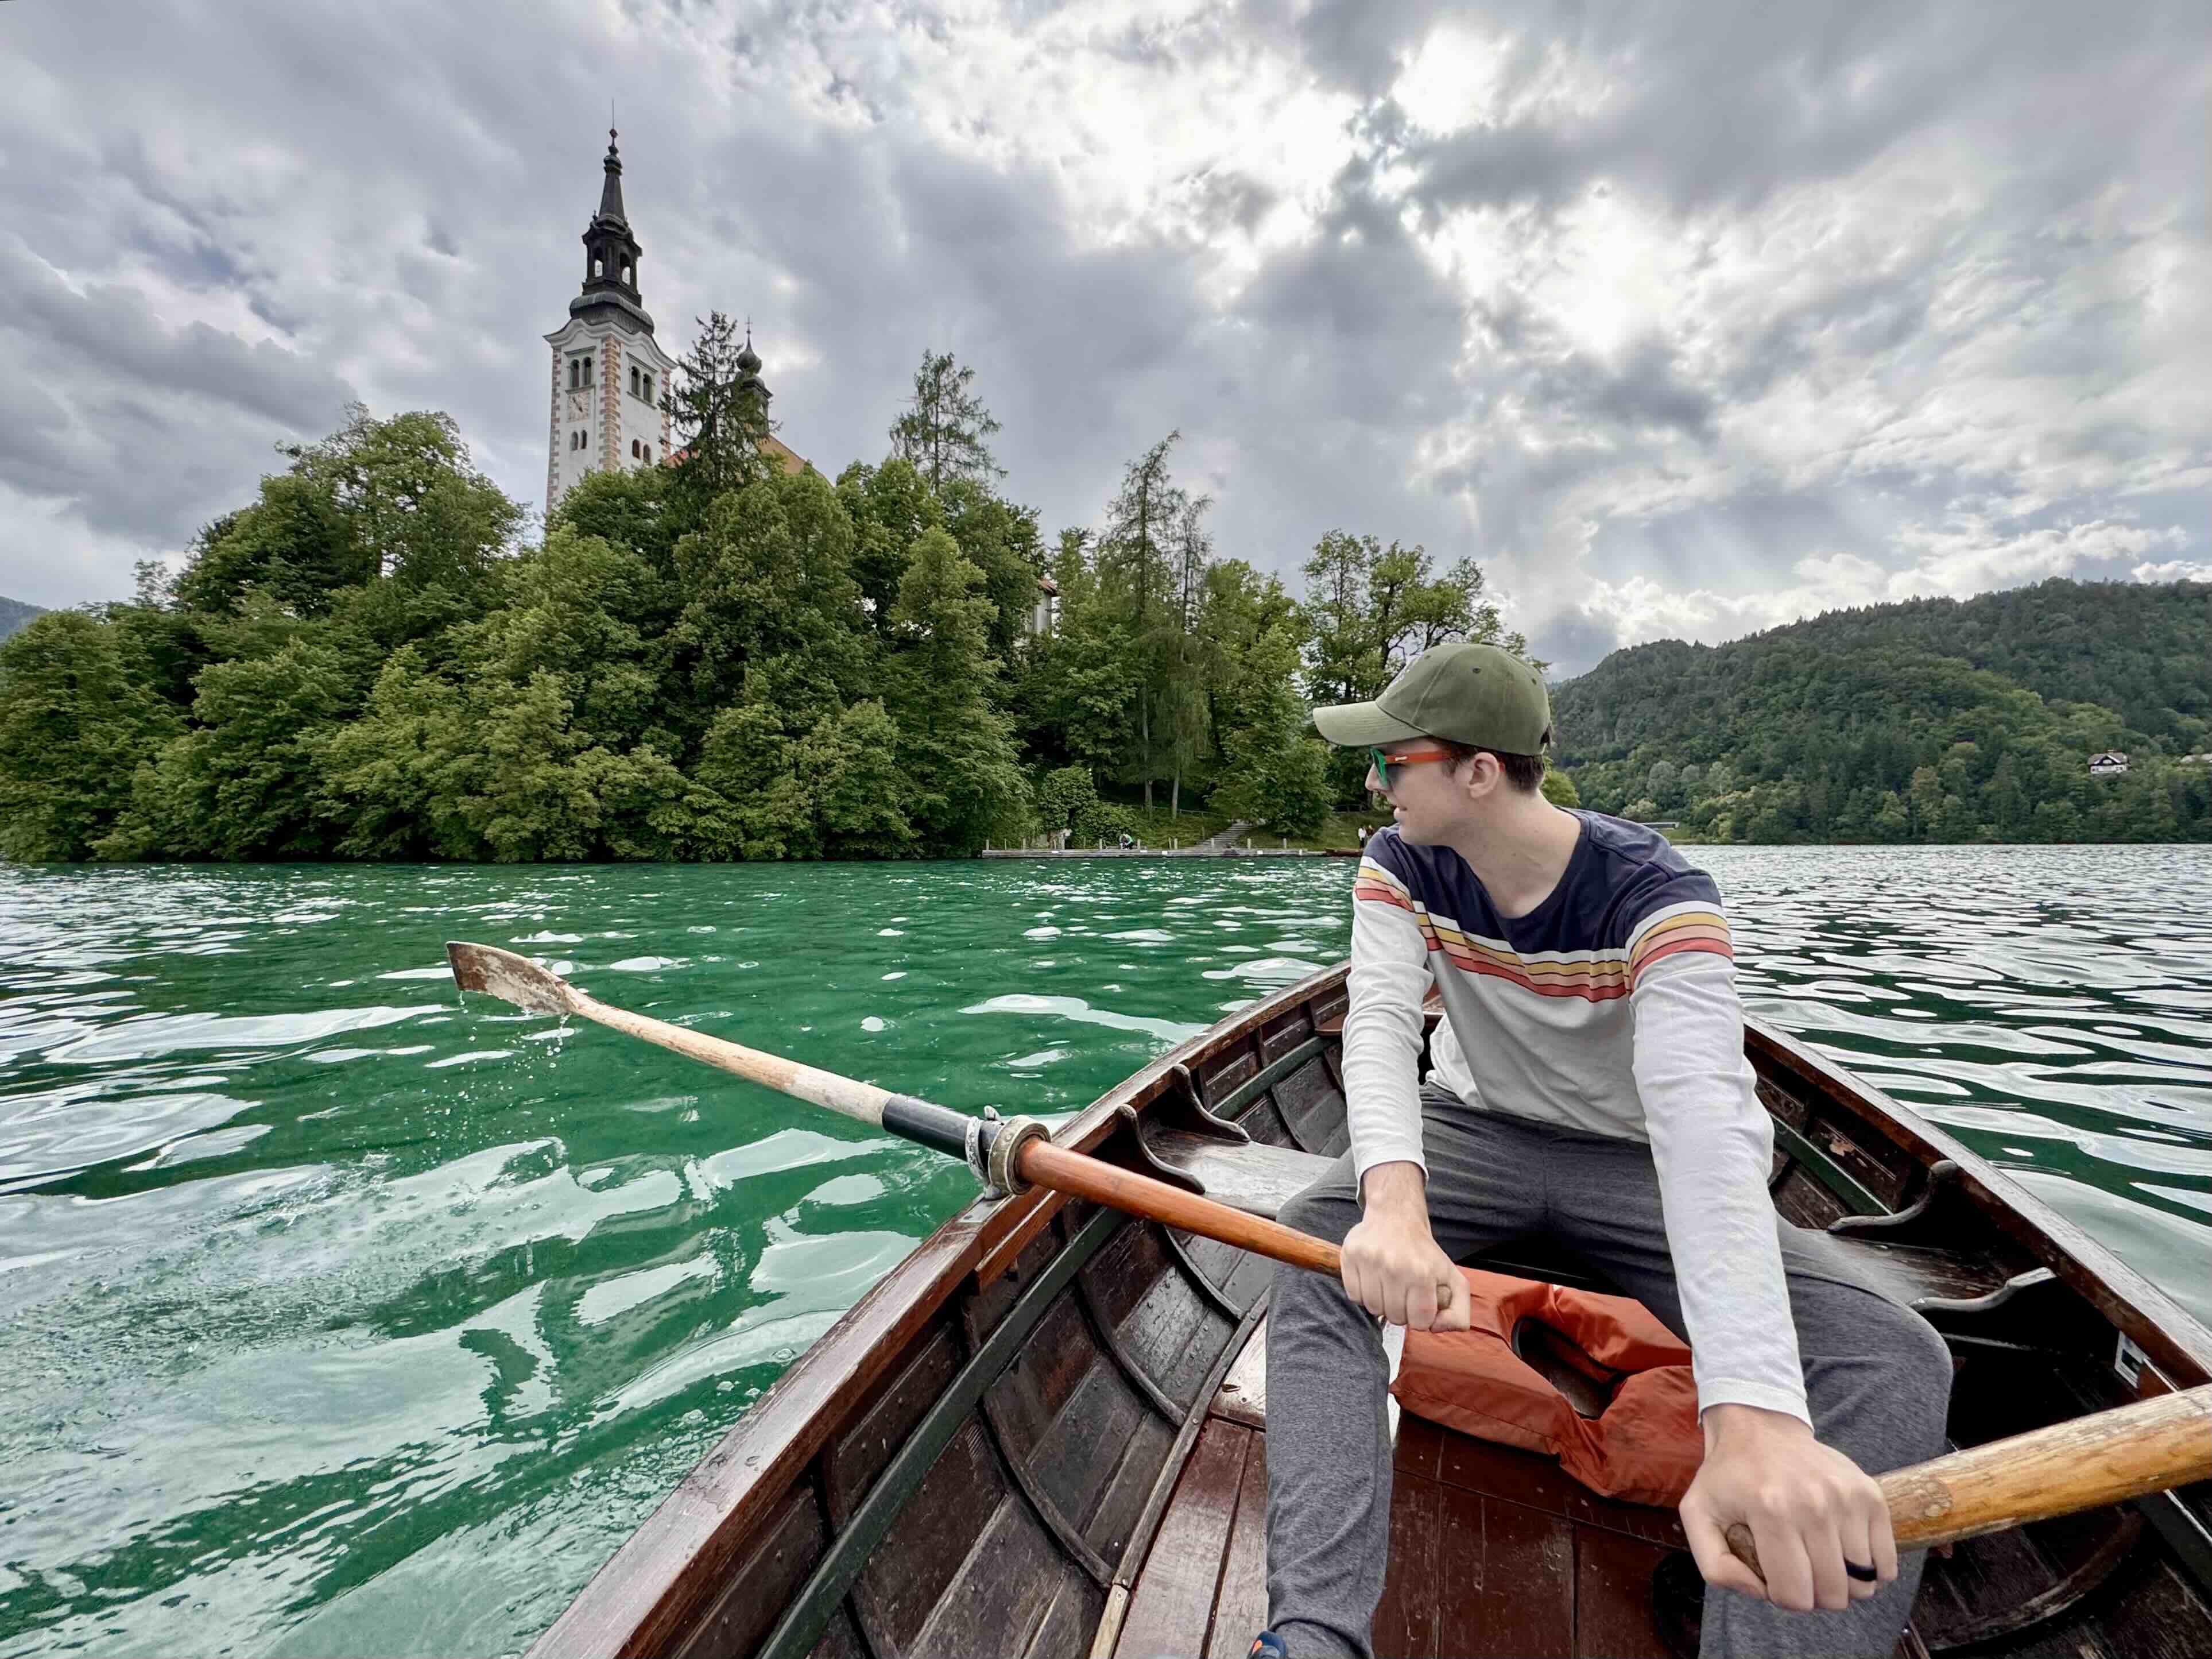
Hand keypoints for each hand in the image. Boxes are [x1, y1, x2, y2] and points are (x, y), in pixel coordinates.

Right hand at [1340, 1162, 1470, 1331]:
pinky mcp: (1350, 1255)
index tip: (1420, 1303)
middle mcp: (1395, 1266)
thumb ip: (1458, 1313)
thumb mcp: (1454, 1280)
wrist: (1396, 1216)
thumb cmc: (1424, 1253)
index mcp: (1422, 1273)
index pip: (1419, 1322)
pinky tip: (1373, 1278)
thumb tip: (1436, 1328)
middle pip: (1395, 1317)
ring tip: (1388, 1285)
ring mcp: (1370, 1260)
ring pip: (1373, 1309)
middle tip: (1404, 1292)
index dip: (1421, 1318)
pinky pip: (1354, 1296)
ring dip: (1382, 1303)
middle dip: (1402, 1311)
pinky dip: (1363, 1293)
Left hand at [1680, 1403, 1897, 1613]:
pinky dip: (1870, 1571)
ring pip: (1863, 1582)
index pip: (1794, 1595)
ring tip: (1819, 1560)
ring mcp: (1847, 1497)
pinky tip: (1845, 1555)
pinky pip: (1886, 1562)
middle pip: (1834, 1593)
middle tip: (1798, 1570)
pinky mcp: (1870, 1494)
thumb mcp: (1697, 1515)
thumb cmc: (1728, 1476)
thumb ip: (1715, 1567)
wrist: (1760, 1427)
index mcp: (1770, 1511)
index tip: (1773, 1577)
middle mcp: (1814, 1503)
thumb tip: (1760, 1592)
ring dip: (1842, 1582)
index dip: (1782, 1598)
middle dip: (1814, 1595)